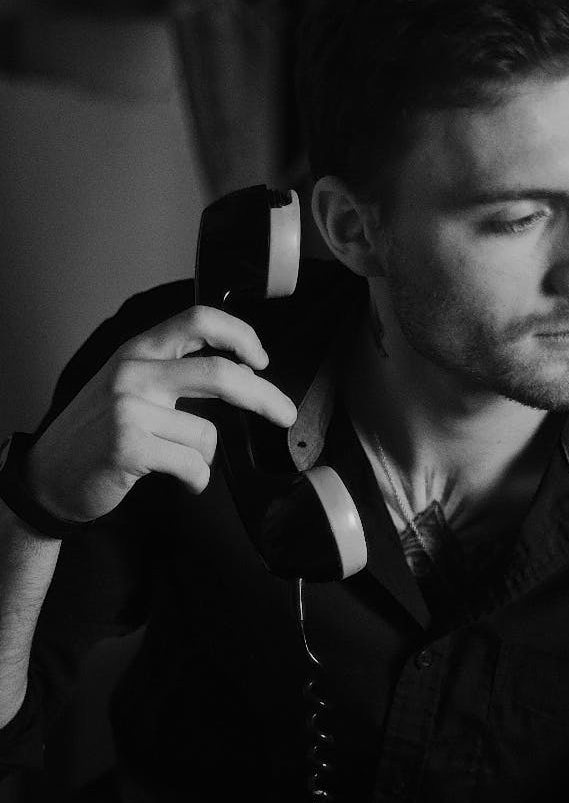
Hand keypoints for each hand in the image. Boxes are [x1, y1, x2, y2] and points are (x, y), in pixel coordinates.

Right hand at [26, 306, 297, 522]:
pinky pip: (193, 465)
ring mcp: (129, 408)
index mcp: (138, 352)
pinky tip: (181, 482)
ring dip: (205, 459)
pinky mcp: (129, 445)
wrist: (50, 475)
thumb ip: (175, 373)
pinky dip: (197, 481)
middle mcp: (133, 372)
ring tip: (183, 464)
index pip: (197, 320)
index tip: (261, 358)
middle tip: (285, 413)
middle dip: (264, 397)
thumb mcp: (129, 388)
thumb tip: (241, 371)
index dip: (239, 334)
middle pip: (220, 373)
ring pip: (208, 434)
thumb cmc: (96, 434)